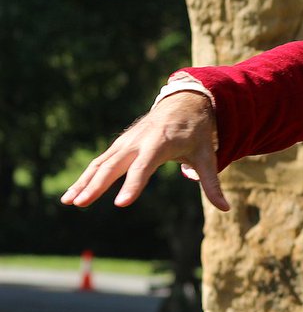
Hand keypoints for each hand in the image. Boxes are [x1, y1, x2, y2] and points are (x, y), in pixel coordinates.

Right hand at [60, 91, 229, 210]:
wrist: (184, 103)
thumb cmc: (196, 131)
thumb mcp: (207, 155)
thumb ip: (211, 183)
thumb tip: (225, 208)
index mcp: (161, 143)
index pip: (145, 167)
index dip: (133, 184)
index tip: (121, 203)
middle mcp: (139, 141)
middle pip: (115, 165)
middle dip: (97, 185)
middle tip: (81, 204)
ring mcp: (126, 142)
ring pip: (101, 164)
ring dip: (84, 182)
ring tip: (69, 202)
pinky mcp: (120, 145)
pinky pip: (99, 162)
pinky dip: (85, 177)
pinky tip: (72, 194)